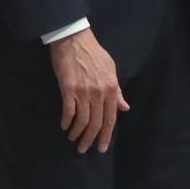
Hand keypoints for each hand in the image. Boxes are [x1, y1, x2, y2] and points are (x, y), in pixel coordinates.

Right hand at [49, 28, 127, 153]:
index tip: (102, 148)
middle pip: (96, 123)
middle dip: (90, 139)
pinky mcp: (68, 89)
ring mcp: (83, 92)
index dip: (106, 135)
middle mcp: (99, 93)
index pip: (110, 118)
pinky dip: (67, 122)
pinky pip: (68, 111)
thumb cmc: (93, 53)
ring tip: (73, 140)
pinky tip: (65, 127)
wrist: (73, 39)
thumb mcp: (111, 69)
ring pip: (82, 120)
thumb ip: (117, 90)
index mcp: (111, 88)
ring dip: (78, 133)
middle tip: (84, 149)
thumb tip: (124, 107)